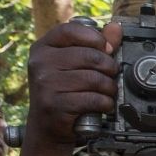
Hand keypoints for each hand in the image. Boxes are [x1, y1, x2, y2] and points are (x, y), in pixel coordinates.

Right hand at [24, 19, 121, 149]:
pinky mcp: (54, 104)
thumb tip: (115, 28)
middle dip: (109, 68)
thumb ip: (95, 45)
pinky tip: (102, 105)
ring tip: (107, 92)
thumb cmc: (64, 92)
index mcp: (43, 48)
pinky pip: (93, 98)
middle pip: (90, 56)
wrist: (48, 127)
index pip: (70, 30)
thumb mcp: (74, 65)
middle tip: (111, 76)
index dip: (95, 38)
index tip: (107, 49)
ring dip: (109, 88)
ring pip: (95, 78)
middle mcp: (40, 63)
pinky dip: (105, 104)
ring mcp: (45, 84)